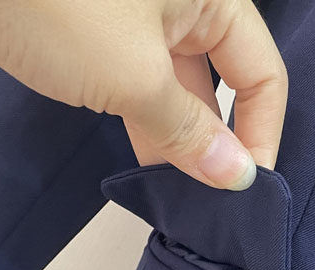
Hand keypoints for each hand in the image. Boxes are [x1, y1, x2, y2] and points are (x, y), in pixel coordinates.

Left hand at [0, 0, 287, 189]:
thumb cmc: (52, 7)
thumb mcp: (135, 78)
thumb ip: (190, 131)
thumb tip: (236, 177)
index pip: (262, 72)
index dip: (260, 134)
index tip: (243, 192)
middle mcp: (181, 0)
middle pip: (219, 80)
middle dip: (214, 142)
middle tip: (205, 204)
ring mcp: (136, 14)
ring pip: (175, 84)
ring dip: (177, 138)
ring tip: (175, 195)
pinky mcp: (96, 29)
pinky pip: (138, 80)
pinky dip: (144, 119)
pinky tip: (143, 162)